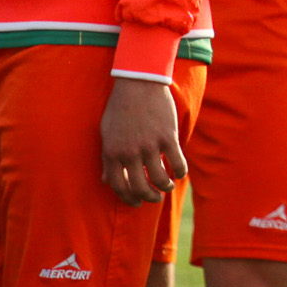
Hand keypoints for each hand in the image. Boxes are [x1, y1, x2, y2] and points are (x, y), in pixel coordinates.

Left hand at [100, 75, 186, 203]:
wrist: (138, 83)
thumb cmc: (120, 107)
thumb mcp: (107, 133)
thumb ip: (107, 158)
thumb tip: (105, 180)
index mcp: (112, 153)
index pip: (120, 186)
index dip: (129, 199)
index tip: (137, 203)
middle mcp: (130, 152)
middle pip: (141, 188)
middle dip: (149, 197)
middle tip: (155, 197)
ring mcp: (150, 145)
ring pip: (161, 179)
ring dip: (166, 187)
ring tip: (168, 186)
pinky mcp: (168, 137)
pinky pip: (177, 163)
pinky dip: (180, 172)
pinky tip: (180, 172)